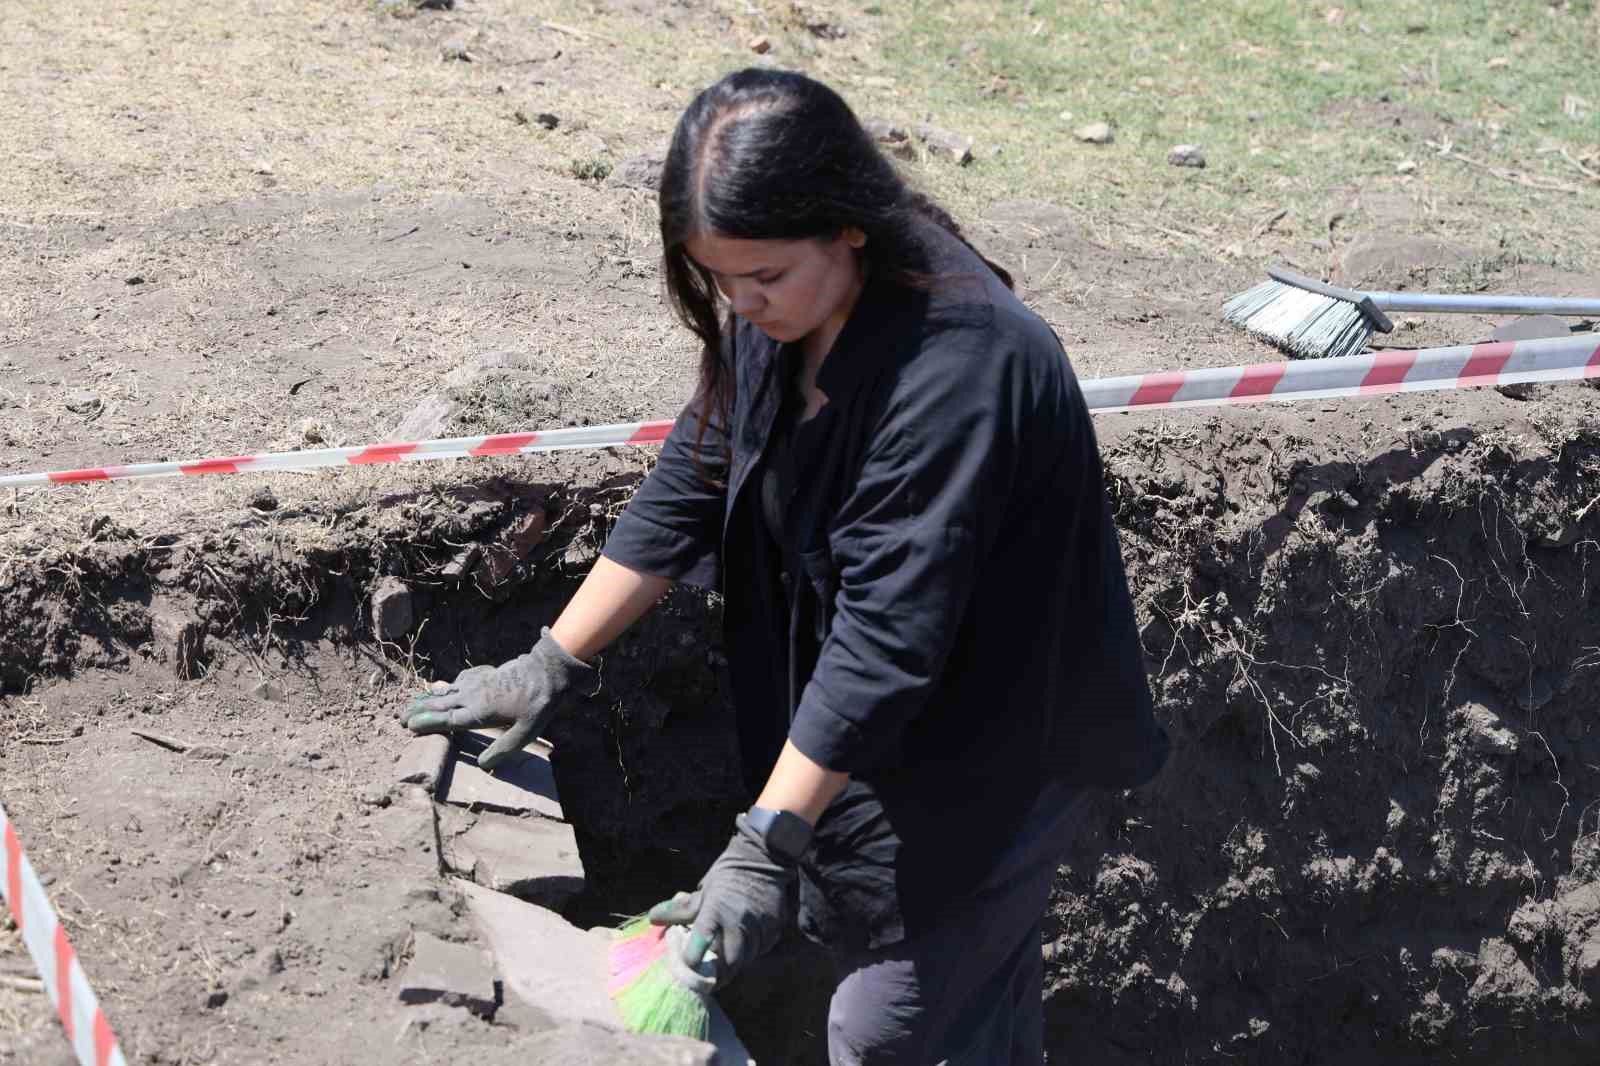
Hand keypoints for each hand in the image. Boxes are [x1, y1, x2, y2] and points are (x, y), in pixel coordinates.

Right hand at [398, 627, 593, 768]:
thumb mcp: (526, 732)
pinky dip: (447, 685)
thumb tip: (483, 765)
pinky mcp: (484, 674)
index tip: (409, 726)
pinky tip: (442, 686)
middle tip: (399, 717)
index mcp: (480, 711)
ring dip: (428, 698)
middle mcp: (473, 695)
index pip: (448, 720)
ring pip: (447, 691)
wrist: (547, 669)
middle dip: (418, 710)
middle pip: (440, 704)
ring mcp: (477, 683)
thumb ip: (504, 749)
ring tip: (412, 703)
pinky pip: (459, 680)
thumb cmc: (538, 703)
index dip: (428, 723)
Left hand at [647, 813, 797, 985]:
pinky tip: (742, 948)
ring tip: (724, 965)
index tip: (686, 965)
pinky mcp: (774, 930)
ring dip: (734, 965)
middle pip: (729, 964)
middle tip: (707, 978)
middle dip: (717, 975)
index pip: (700, 944)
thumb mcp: (704, 890)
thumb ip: (680, 909)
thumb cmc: (729, 875)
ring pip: (746, 960)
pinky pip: (761, 951)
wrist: (763, 859)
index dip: (691, 960)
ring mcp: (760, 928)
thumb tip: (652, 917)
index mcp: (716, 911)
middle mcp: (739, 923)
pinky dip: (750, 954)